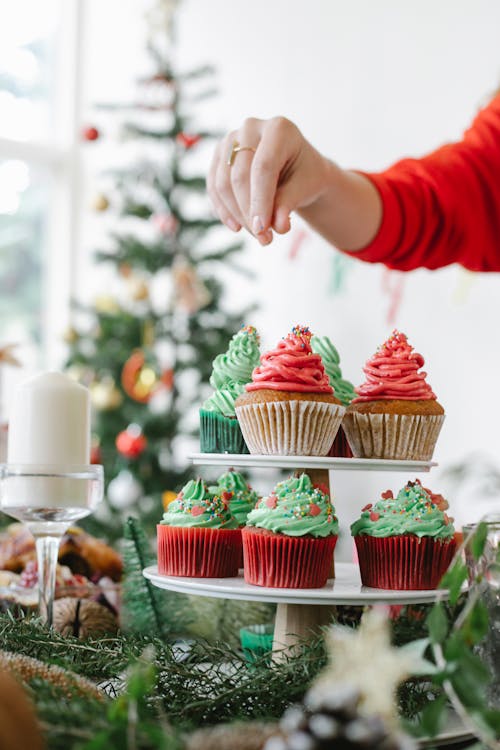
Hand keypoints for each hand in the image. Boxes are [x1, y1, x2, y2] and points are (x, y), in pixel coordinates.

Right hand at [207, 117, 330, 245]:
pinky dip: (223, 210)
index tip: (263, 231)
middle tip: (264, 239)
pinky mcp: (219, 156)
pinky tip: (236, 226)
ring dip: (237, 215)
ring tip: (257, 235)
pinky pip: (213, 187)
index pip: (263, 167)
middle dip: (249, 212)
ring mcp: (230, 140)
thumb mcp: (305, 187)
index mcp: (279, 128)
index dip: (260, 201)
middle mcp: (251, 128)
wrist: (296, 169)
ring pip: (223, 183)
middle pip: (240, 176)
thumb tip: (278, 227)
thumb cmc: (304, 176)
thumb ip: (289, 203)